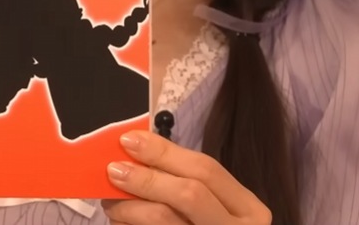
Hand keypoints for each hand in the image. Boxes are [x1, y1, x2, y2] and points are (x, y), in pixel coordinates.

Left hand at [101, 130, 270, 224]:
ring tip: (110, 201)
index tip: (129, 140)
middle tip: (114, 170)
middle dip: (147, 178)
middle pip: (189, 194)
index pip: (206, 170)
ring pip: (165, 218)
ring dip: (130, 206)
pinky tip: (119, 220)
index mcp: (248, 208)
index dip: (165, 152)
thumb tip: (136, 151)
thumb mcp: (210, 204)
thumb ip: (181, 179)